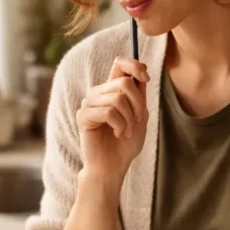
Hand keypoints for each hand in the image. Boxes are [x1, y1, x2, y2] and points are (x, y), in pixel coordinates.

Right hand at [77, 57, 148, 186]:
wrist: (113, 166)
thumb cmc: (126, 143)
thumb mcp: (140, 115)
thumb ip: (139, 94)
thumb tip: (141, 72)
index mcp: (112, 89)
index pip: (120, 63)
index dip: (135, 65)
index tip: (146, 78)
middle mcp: (98, 92)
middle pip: (124, 83)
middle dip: (138, 104)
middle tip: (138, 122)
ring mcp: (89, 103)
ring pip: (118, 98)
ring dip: (129, 119)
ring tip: (126, 132)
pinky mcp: (83, 116)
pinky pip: (108, 112)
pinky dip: (119, 125)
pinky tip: (117, 134)